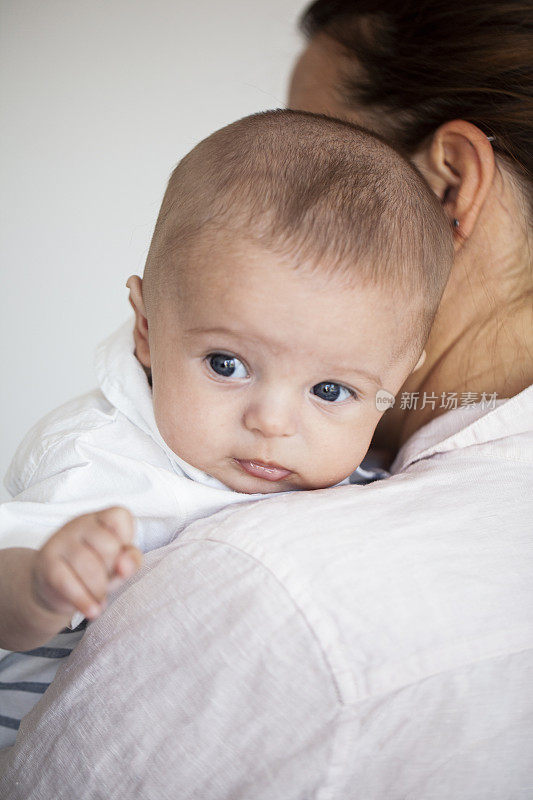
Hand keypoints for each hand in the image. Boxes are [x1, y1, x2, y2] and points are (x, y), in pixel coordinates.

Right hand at [31, 507, 142, 621]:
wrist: (53, 585)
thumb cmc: (94, 568)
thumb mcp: (118, 562)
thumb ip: (131, 559)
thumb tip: (125, 566)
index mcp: (100, 518)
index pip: (120, 517)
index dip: (126, 539)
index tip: (119, 555)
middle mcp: (79, 524)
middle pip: (108, 548)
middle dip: (113, 571)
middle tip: (107, 581)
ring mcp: (60, 542)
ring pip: (89, 568)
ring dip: (99, 590)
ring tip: (100, 600)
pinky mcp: (46, 564)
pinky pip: (68, 584)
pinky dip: (84, 601)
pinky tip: (92, 611)